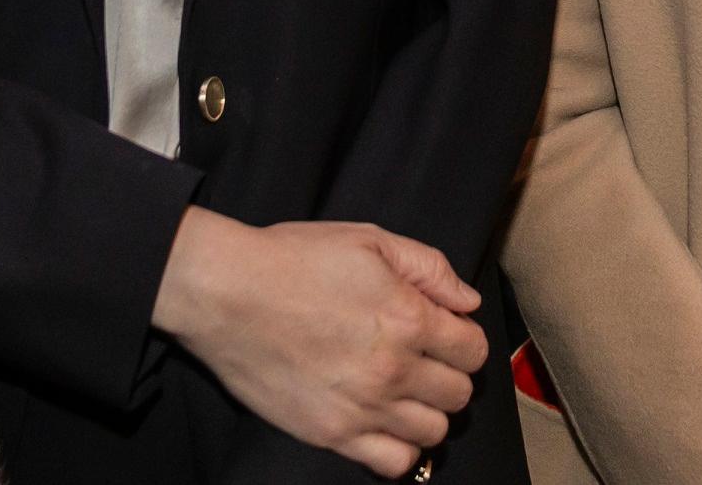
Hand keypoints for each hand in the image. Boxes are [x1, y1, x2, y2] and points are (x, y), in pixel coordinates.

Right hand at [153, 208, 488, 477]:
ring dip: (427, 411)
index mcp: (408, 317)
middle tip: (425, 360)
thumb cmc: (293, 260)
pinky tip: (385, 423)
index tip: (445, 333)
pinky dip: (399, 448)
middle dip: (449, 374)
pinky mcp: (332, 434)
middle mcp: (394, 368)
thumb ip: (429, 268)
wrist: (227, 294)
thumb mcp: (369, 240)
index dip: (464, 339)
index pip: (474, 350)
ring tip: (405, 392)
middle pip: (458, 394)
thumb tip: (467, 302)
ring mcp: (363, 407)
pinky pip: (393, 462)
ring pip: (434, 431)